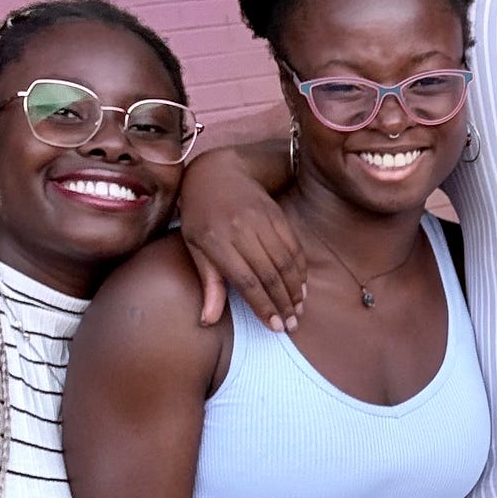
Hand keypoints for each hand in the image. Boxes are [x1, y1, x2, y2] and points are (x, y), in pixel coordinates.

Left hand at [180, 148, 306, 331]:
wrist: (218, 172)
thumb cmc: (200, 214)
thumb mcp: (194, 247)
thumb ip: (208, 283)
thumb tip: (208, 321)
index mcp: (216, 241)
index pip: (246, 281)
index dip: (263, 305)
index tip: (274, 326)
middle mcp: (242, 231)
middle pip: (269, 274)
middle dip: (283, 303)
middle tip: (291, 324)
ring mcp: (262, 221)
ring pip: (285, 262)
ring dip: (295, 289)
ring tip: (299, 310)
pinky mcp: (278, 216)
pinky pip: (294, 247)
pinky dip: (300, 269)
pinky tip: (302, 287)